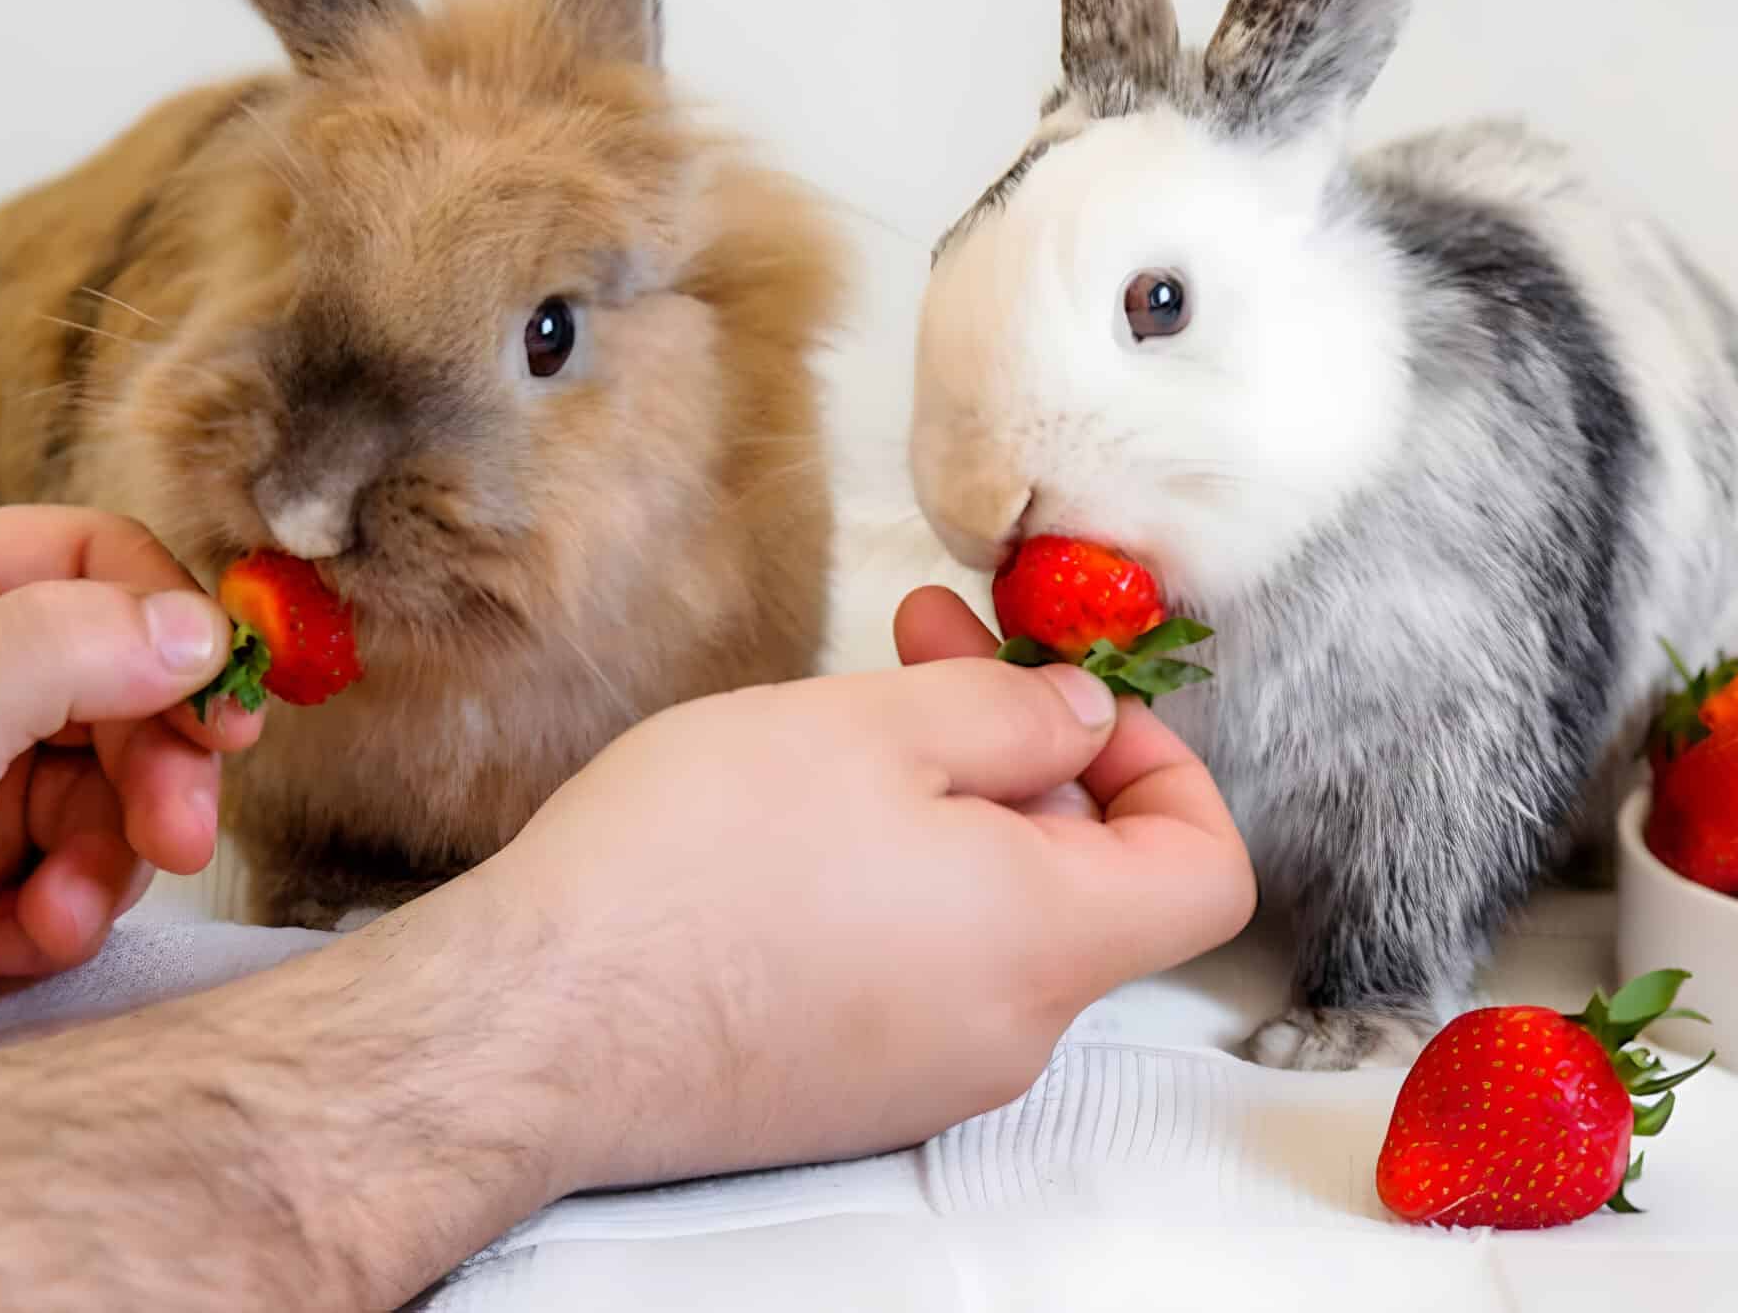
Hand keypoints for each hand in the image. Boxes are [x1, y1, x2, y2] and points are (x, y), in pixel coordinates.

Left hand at [0, 508, 264, 1089]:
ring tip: (49, 913)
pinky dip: (64, 917)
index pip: (105, 566)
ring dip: (107, 862)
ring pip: (122, 790)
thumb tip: (203, 629)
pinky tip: (5, 945)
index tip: (225, 711)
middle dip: (160, 770)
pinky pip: (83, 875)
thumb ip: (65, 652)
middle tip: (178, 838)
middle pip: (134, 685)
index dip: (176, 633)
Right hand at [491, 585, 1256, 1190]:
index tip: (1075, 699)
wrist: (532, 1028)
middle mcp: (1009, 1032)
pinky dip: (896, 884)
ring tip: (843, 721)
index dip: (1166, 766)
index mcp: (1046, 943)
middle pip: (1090, 886)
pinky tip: (794, 821)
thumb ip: (1010, 713)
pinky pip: (918, 973)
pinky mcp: (843, 1091)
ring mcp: (925, 1076)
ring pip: (994, 921)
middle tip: (932, 646)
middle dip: (1025, 751)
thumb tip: (1079, 720)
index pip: (1205, 872)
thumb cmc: (694, 869)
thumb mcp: (871, 728)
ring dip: (951, 807)